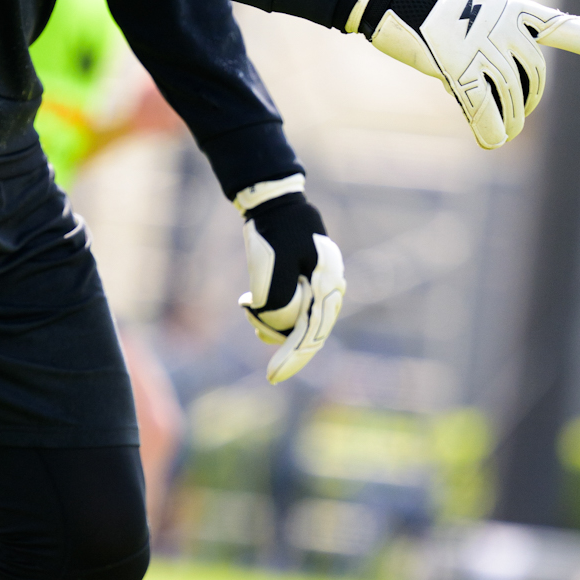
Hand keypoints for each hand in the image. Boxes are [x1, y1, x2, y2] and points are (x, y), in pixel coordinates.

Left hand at [234, 176, 345, 384]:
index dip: (291, 358)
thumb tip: (279, 329)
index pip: (311, 334)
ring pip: (299, 323)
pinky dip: (274, 313)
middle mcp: (330, 289)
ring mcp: (322, 287)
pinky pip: (295, 310)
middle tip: (254, 331)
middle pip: (308, 332)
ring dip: (272, 323)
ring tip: (249, 304)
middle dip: (278, 337)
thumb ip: (279, 300)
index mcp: (328, 285)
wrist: (273, 202)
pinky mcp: (309, 284)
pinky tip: (253, 304)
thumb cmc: (273, 230)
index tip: (272, 377)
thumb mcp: (272, 264)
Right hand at [358, 0, 579, 150]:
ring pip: (511, 98)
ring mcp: (483, 51)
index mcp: (514, 11)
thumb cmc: (431, 0)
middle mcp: (506, 31)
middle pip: (533, 77)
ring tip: (507, 130)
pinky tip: (493, 140)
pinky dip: (491, 128)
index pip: (559, 26)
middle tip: (518, 112)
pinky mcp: (458, 70)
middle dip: (529, 99)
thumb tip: (499, 79)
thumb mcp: (474, 6)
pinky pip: (483, 108)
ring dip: (512, 120)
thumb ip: (496, 36)